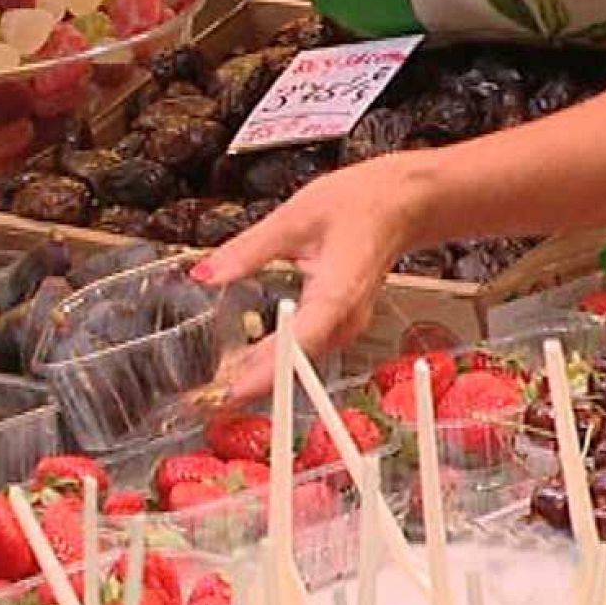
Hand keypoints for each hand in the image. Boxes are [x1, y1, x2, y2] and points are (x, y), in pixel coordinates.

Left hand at [194, 154, 429, 400]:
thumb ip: (246, 250)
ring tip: (220, 387)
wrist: (400, 204)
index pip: (299, 343)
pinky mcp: (340, 324)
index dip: (266, 371)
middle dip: (255, 383)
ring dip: (264, 375)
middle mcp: (346, 319)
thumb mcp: (292, 219)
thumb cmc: (358, 205)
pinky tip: (248, 362)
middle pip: (298, 363)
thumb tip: (205, 274)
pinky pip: (306, 351)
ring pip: (302, 361)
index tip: (234, 391)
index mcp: (337, 294)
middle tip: (211, 400)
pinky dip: (277, 359)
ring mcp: (346, 325)